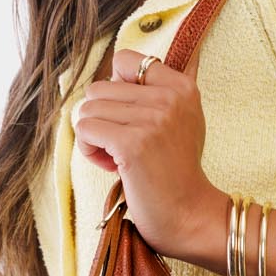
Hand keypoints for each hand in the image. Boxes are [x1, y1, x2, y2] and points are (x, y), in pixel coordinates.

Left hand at [71, 45, 223, 261]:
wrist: (189, 215)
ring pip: (87, 110)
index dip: (115, 88)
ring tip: (119, 157)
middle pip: (99, 88)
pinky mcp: (133, 143)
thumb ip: (159, 91)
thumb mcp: (182, 120)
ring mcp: (152, 119)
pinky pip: (85, 130)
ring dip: (95, 137)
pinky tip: (114, 166)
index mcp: (182, 86)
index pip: (126, 60)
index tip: (129, 116)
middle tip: (124, 145)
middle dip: (102, 119)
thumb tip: (122, 63)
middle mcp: (170, 97)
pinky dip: (90, 151)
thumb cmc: (177, 172)